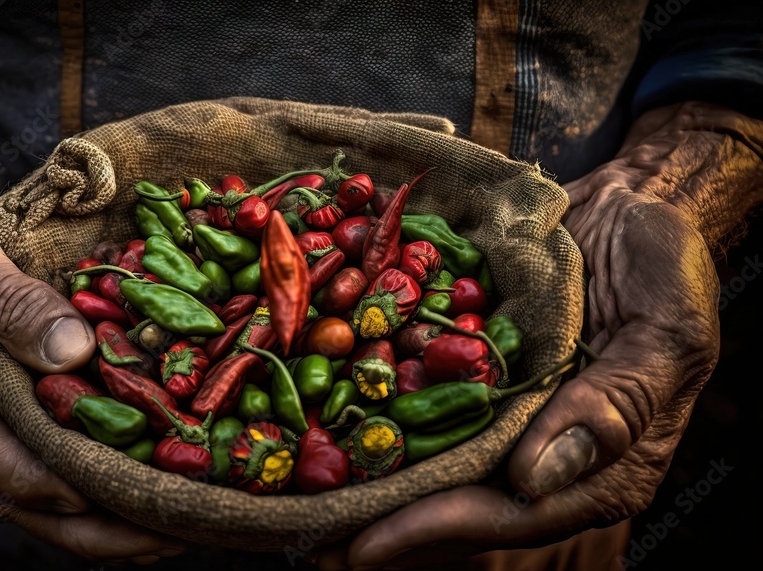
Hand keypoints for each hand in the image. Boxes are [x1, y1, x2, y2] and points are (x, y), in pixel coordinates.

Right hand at [0, 181, 185, 562]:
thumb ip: (8, 300)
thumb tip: (72, 352)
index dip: (63, 486)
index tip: (126, 491)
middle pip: (35, 507)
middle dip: (106, 529)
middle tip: (180, 528)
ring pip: (55, 502)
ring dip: (118, 516)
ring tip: (185, 516)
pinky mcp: (20, 420)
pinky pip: (66, 463)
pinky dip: (113, 478)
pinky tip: (164, 475)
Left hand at [317, 108, 728, 568]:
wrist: (633, 200)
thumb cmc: (665, 263)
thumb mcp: (664, 331)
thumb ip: (614, 406)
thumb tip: (537, 480)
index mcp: (598, 459)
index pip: (513, 512)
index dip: (438, 531)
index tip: (365, 545)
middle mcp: (542, 443)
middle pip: (458, 499)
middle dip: (386, 520)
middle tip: (311, 539)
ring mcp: (504, 405)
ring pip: (432, 456)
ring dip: (369, 477)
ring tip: (299, 498)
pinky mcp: (475, 364)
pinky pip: (422, 396)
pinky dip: (375, 408)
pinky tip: (320, 416)